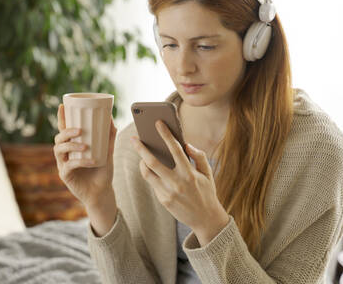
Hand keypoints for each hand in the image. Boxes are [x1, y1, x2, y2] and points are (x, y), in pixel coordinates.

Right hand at [53, 104, 116, 207]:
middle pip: (58, 138)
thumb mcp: (108, 152)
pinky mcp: (65, 175)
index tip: (62, 105)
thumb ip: (109, 137)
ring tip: (84, 146)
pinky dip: (80, 161)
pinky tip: (91, 161)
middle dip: (66, 131)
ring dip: (71, 145)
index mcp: (72, 145)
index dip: (61, 118)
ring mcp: (63, 164)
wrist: (102, 192)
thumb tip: (111, 119)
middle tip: (80, 130)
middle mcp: (65, 153)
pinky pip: (69, 165)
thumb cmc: (103, 171)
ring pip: (59, 150)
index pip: (64, 129)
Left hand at [130, 120, 228, 234]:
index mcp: (189, 173)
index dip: (165, 134)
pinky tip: (148, 167)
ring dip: (141, 162)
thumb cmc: (207, 192)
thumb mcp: (208, 173)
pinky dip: (149, 173)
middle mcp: (177, 182)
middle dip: (141, 148)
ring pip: (148, 173)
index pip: (175, 149)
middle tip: (134, 138)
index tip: (158, 123)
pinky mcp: (163, 200)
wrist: (206, 219)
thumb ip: (199, 156)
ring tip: (140, 154)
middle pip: (153, 162)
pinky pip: (152, 183)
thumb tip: (186, 144)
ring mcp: (168, 192)